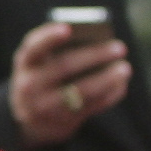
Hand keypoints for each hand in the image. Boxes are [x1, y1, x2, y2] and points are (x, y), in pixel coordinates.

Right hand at [9, 21, 130, 147]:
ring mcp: (45, 107)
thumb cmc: (44, 76)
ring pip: (80, 91)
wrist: (30, 119)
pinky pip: (90, 107)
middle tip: (120, 47)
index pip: (33, 47)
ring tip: (125, 68)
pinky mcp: (62, 122)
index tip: (68, 28)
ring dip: (106, 79)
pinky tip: (121, 84)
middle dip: (94, 55)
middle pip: (64, 67)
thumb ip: (62, 51)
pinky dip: (108, 95)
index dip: (49, 37)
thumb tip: (101, 45)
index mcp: (25, 63)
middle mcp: (30, 85)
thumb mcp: (41, 63)